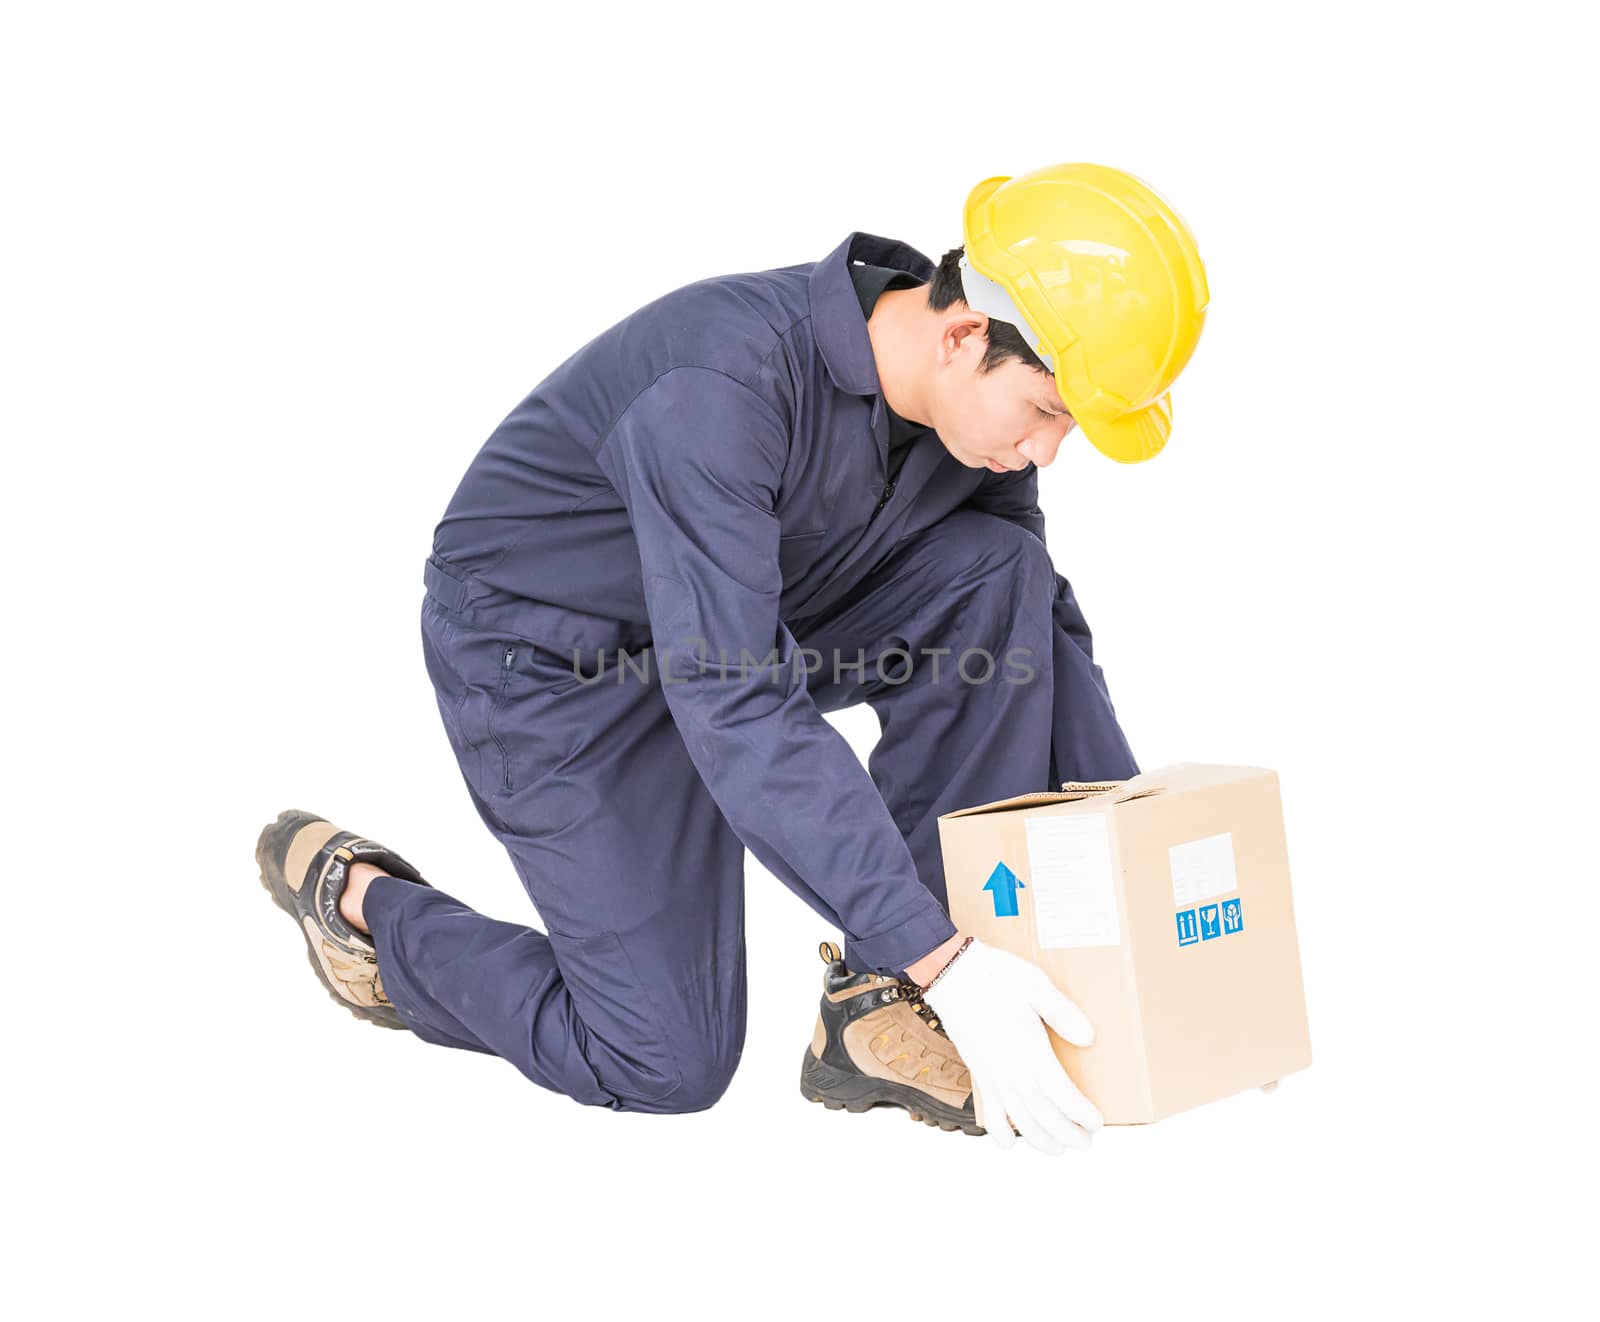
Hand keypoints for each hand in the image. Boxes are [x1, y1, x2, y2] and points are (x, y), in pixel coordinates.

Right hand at [921, 939, 1102, 1153]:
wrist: (951, 973)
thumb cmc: (995, 975)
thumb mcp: (1035, 985)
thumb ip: (1062, 1012)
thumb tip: (1089, 1038)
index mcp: (1030, 1050)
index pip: (1062, 1095)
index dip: (1081, 1114)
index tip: (1098, 1122)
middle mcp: (1011, 1070)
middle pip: (1044, 1115)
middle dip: (1068, 1133)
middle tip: (1087, 1142)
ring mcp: (993, 1075)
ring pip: (1019, 1120)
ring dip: (1041, 1140)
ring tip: (1059, 1148)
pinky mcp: (978, 1073)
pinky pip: (988, 1111)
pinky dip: (998, 1132)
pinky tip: (1009, 1144)